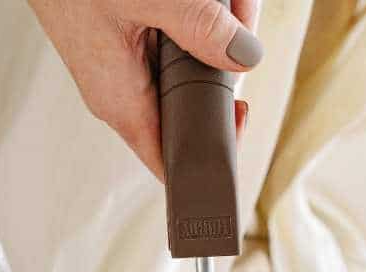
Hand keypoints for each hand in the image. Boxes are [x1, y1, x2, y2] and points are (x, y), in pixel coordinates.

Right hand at [27, 0, 262, 179]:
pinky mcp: (125, 51)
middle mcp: (121, 95)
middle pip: (190, 108)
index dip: (209, 155)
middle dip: (224, 70)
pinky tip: (202, 5)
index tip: (239, 119)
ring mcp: (123, 73)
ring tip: (223, 4)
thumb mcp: (146, 1)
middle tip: (239, 27)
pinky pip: (171, 52)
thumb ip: (199, 26)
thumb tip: (246, 55)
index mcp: (120, 102)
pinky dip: (193, 27)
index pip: (169, 162)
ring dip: (212, 40)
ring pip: (185, 75)